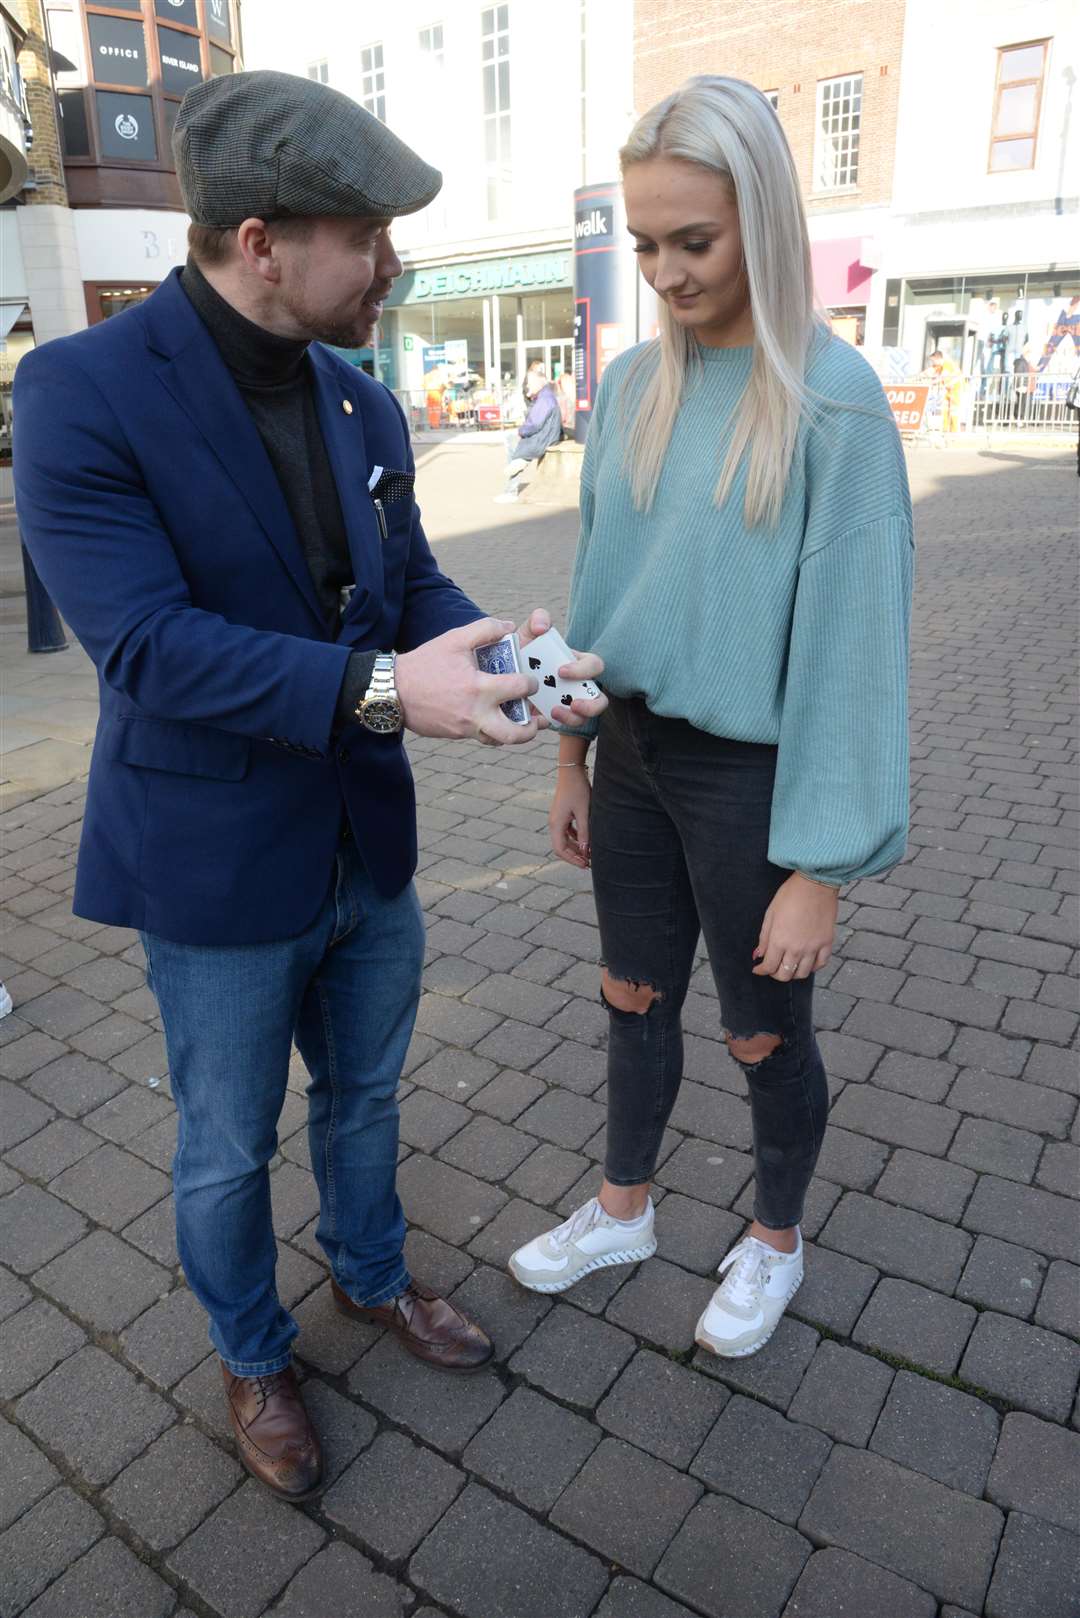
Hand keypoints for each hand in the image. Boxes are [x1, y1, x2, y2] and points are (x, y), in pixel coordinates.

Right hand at [396, 617, 541, 744]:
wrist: (392, 690)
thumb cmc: (424, 663)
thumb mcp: (454, 639)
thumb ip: (485, 629)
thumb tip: (509, 626)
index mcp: (479, 687)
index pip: (519, 688)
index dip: (530, 683)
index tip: (529, 680)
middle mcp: (475, 713)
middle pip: (514, 734)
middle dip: (532, 729)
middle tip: (538, 719)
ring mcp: (465, 728)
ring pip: (498, 740)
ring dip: (514, 734)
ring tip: (521, 724)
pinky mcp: (456, 735)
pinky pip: (481, 737)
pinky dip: (492, 731)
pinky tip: (495, 719)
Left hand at [517, 608, 607, 727]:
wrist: (500, 672)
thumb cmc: (521, 650)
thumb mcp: (528, 633)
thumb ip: (537, 620)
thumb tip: (543, 626)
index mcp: (576, 663)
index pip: (595, 665)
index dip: (584, 669)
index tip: (562, 671)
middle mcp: (575, 686)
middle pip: (599, 699)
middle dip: (592, 704)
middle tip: (574, 703)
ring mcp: (565, 704)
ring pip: (584, 718)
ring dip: (574, 718)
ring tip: (554, 712)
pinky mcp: (551, 718)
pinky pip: (561, 727)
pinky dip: (553, 724)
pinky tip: (539, 718)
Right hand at [550, 768, 591, 867]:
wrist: (572, 771)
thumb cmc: (578, 790)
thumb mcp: (584, 812)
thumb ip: (585, 832)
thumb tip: (586, 851)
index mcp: (556, 824)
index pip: (560, 849)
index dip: (572, 860)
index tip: (585, 865)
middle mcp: (554, 823)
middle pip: (561, 846)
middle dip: (575, 856)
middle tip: (589, 863)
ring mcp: (557, 818)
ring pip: (565, 839)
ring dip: (576, 848)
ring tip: (589, 854)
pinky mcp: (563, 814)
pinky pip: (567, 831)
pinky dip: (576, 838)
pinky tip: (586, 840)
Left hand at [752, 872, 837, 980]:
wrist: (815, 883)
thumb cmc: (790, 894)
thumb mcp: (770, 914)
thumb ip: (764, 937)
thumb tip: (758, 955)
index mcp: (779, 940)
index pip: (769, 966)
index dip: (761, 970)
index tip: (758, 969)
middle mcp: (796, 948)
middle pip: (784, 974)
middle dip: (775, 974)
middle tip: (772, 967)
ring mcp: (813, 947)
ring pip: (802, 974)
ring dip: (793, 973)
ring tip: (789, 965)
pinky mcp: (827, 942)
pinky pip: (820, 964)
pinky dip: (812, 967)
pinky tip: (807, 962)